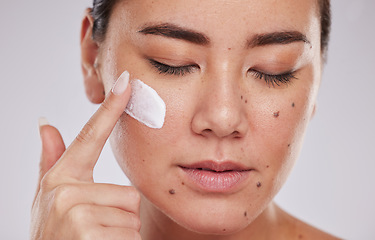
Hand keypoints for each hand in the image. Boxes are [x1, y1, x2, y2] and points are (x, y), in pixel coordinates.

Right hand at [31, 72, 141, 239]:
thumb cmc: (54, 233)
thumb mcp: (49, 197)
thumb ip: (50, 160)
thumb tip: (46, 124)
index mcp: (62, 178)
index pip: (90, 135)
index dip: (110, 108)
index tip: (127, 82)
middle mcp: (65, 191)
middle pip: (128, 194)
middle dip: (120, 216)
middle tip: (96, 228)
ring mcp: (75, 213)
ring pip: (131, 215)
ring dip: (121, 233)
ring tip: (96, 239)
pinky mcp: (88, 234)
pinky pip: (131, 235)